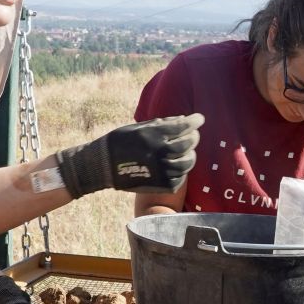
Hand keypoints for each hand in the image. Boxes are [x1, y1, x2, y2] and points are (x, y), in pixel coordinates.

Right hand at [54, 114, 202, 196]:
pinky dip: (182, 171)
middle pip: (187, 144)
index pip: (182, 127)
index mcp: (153, 135)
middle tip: (194, 134)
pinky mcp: (160, 185)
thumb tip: (183, 120)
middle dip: (193, 137)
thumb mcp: (138, 127)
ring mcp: (161, 170)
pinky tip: (179, 165)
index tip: (199, 119)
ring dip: (190, 155)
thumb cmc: (120, 142)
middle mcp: (159, 152)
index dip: (194, 122)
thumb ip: (161, 124)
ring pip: (187, 162)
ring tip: (189, 151)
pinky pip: (180, 178)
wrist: (104, 166)